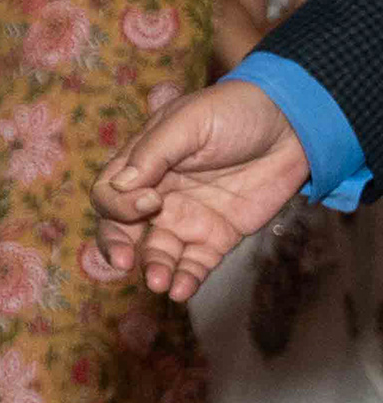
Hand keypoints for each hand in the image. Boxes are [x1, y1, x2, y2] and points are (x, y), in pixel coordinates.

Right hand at [84, 79, 310, 300]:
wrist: (292, 125)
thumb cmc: (233, 112)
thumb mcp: (188, 123)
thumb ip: (153, 153)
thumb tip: (118, 187)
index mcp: (141, 165)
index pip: (109, 194)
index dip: (119, 204)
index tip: (151, 200)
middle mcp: (158, 195)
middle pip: (122, 229)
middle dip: (118, 247)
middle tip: (125, 262)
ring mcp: (188, 218)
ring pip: (159, 252)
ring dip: (154, 268)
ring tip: (159, 283)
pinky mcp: (219, 236)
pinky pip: (196, 263)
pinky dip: (186, 279)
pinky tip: (181, 290)